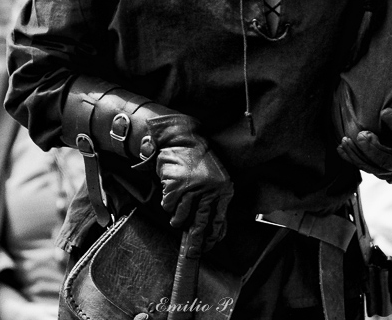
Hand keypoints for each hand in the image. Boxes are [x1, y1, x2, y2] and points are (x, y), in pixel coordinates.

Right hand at [147, 114, 233, 251]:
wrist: (184, 138)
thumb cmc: (200, 160)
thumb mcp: (216, 180)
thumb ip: (215, 202)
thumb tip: (213, 230)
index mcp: (223, 190)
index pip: (219, 221)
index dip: (212, 238)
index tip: (207, 247)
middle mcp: (210, 190)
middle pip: (200, 224)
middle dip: (194, 241)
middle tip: (191, 252)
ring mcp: (192, 188)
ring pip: (181, 216)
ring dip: (177, 219)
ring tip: (177, 218)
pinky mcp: (176, 185)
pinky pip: (168, 205)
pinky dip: (167, 204)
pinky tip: (170, 198)